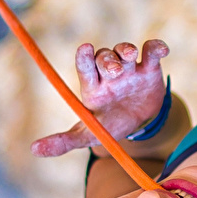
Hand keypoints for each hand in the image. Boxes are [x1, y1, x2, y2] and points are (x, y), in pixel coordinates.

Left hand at [31, 39, 170, 156]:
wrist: (140, 124)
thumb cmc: (109, 126)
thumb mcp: (89, 134)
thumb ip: (65, 141)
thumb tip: (34, 150)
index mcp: (92, 85)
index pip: (85, 65)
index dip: (84, 56)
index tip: (85, 48)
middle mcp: (108, 73)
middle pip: (103, 56)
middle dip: (107, 60)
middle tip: (114, 70)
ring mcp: (129, 68)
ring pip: (124, 50)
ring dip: (125, 49)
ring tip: (130, 58)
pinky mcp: (149, 67)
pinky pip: (151, 51)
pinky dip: (156, 47)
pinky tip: (162, 50)